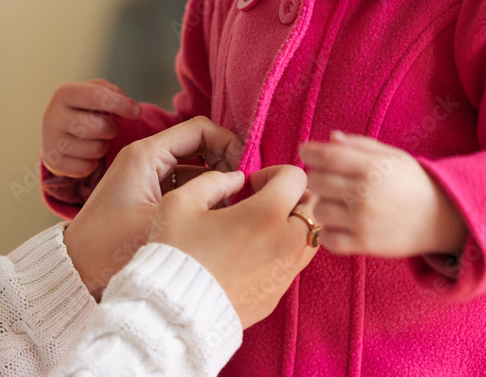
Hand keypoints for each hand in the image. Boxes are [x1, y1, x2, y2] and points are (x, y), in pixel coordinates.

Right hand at [41, 79, 142, 177]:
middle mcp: (52, 116)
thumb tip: (131, 109)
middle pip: (99, 127)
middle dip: (112, 128)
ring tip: (96, 139)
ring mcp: (50, 141)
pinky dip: (93, 163)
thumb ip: (115, 94)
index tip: (137, 112)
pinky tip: (87, 153)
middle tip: (109, 127)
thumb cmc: (85, 107)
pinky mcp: (53, 163)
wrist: (57, 131)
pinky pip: (86, 168)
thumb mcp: (97, 91)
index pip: (96, 97)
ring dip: (103, 146)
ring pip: (95, 149)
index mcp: (65, 93)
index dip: (121, 105)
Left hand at [63, 116, 244, 298]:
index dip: (228, 142)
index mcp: (146, 154)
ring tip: (235, 202)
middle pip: (200, 144)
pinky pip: (183, 184)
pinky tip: (217, 214)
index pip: (200, 129)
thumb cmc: (111, 249)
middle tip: (245, 186)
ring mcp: (147, 176)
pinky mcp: (147, 194)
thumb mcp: (164, 219)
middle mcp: (146, 158)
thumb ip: (206, 196)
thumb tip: (241, 181)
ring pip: (194, 165)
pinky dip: (202, 193)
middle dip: (225, 161)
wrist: (74, 273)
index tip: (246, 168)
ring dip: (216, 180)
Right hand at [149, 165, 319, 328]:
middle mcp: (286, 242)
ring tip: (259, 230)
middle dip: (291, 198)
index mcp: (267, 214)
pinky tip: (251, 256)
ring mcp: (285, 273)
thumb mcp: (181, 202)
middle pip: (313, 207)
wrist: (172, 313)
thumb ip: (213, 181)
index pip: (296, 177)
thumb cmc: (176, 253)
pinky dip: (282, 254)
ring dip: (292, 226)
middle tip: (262, 203)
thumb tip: (235, 179)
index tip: (253, 185)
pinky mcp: (277, 296)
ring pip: (309, 238)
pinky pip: (292, 266)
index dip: (274, 173)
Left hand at [299, 131, 467, 257]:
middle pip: (317, 182)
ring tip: (335, 202)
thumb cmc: (413, 182)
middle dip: (316, 177)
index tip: (305, 151)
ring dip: (322, 205)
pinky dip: (327, 232)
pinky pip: (328, 239)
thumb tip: (330, 138)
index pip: (327, 156)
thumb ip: (359, 145)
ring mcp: (363, 220)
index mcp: (372, 167)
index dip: (310, 152)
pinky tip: (337, 224)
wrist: (442, 217)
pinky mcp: (365, 244)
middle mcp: (365, 193)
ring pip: (319, 210)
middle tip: (325, 178)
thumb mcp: (391, 156)